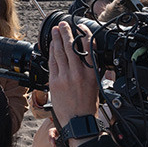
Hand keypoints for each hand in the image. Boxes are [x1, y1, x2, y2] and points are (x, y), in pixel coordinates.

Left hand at [47, 22, 99, 146]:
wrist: (78, 122)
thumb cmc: (88, 106)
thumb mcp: (96, 84)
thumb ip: (92, 69)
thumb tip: (89, 55)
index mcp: (91, 72)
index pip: (88, 47)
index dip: (84, 34)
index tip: (81, 27)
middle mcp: (78, 73)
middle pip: (70, 47)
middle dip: (66, 32)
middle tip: (63, 25)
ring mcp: (65, 77)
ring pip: (59, 53)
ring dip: (57, 40)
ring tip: (55, 31)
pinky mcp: (55, 82)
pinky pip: (52, 63)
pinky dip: (51, 53)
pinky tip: (51, 47)